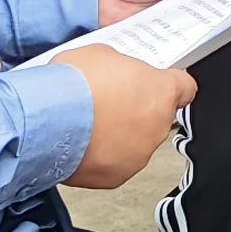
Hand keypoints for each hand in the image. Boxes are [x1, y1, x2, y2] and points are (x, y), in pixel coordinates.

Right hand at [50, 38, 195, 186]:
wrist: (46, 120)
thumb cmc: (73, 84)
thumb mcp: (100, 54)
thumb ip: (119, 67)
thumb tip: (115, 74)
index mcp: (161, 91)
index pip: (185, 88)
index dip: (169, 85)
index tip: (159, 86)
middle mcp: (157, 126)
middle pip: (154, 116)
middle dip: (134, 111)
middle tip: (105, 103)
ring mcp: (139, 154)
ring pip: (134, 143)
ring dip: (117, 136)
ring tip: (88, 125)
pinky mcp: (117, 176)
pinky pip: (113, 164)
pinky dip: (100, 157)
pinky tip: (81, 144)